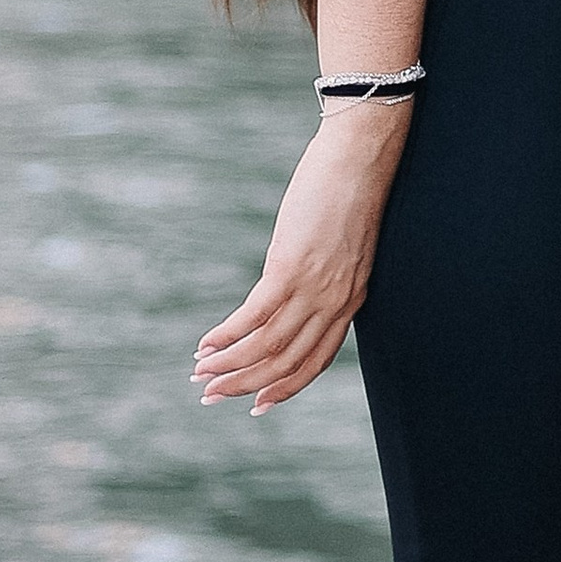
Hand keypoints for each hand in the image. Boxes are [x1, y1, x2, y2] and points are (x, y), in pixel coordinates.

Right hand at [193, 114, 399, 414]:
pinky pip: (254, 316)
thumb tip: (295, 285)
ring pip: (268, 346)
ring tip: (199, 373)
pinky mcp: (291, 268)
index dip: (285, 388)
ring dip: (229, 366)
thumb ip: (327, 274)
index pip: (315, 361)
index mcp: (351, 301)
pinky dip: (227, 335)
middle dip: (246, 385)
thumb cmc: (351, 192)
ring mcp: (314, 288)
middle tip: (210, 396)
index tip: (256, 404)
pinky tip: (206, 343)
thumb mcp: (345, 246)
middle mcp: (335, 303)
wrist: (361, 157)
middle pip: (287, 363)